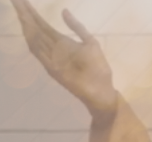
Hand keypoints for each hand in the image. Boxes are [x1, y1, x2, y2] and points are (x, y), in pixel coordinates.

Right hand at [10, 0, 116, 119]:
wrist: (102, 89)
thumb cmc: (98, 68)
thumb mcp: (90, 42)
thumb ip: (77, 27)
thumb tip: (63, 10)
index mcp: (63, 42)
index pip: (43, 25)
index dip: (33, 13)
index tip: (22, 1)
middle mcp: (53, 49)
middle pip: (36, 29)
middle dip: (25, 15)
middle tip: (15, 0)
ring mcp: (51, 58)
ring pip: (35, 38)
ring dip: (26, 24)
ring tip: (19, 10)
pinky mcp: (52, 68)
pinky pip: (40, 53)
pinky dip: (33, 41)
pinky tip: (27, 29)